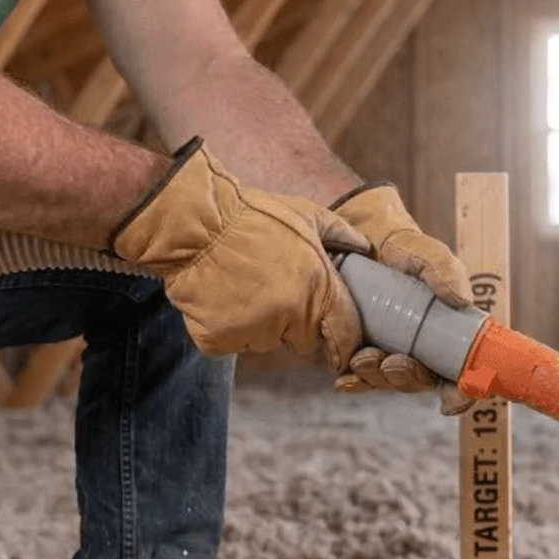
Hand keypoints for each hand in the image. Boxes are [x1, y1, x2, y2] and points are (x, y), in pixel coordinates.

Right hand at [111, 138, 367, 367]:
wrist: (193, 223)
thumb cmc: (252, 215)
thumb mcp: (306, 214)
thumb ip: (342, 234)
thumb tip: (365, 249)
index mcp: (318, 290)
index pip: (346, 335)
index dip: (344, 342)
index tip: (339, 344)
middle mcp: (291, 317)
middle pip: (301, 340)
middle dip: (293, 323)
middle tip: (273, 290)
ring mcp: (253, 332)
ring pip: (264, 341)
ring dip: (258, 324)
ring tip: (242, 286)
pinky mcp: (218, 341)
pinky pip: (229, 343)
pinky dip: (224, 328)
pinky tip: (218, 297)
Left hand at [329, 184, 475, 412]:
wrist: (356, 237)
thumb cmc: (400, 246)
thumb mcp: (425, 252)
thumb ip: (444, 268)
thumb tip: (461, 299)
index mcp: (447, 331)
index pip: (463, 369)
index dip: (463, 391)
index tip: (452, 398)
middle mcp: (422, 347)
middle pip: (422, 380)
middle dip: (407, 379)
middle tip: (391, 363)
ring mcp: (390, 350)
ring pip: (389, 381)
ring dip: (376, 379)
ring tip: (362, 359)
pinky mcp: (360, 350)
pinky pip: (360, 376)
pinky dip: (354, 381)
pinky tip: (344, 379)